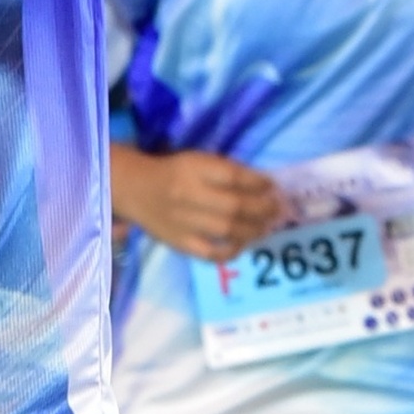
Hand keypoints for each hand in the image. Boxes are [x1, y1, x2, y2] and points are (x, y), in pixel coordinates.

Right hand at [113, 145, 280, 258]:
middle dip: (262, 209)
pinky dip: (229, 252)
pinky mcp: (179, 243)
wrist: (136, 189)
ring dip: (253, 231)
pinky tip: (242, 245)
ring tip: (266, 228)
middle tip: (277, 211)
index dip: (258, 182)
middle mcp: (188, 195)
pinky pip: (209, 253)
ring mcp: (183, 222)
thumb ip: (227, 171)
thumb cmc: (175, 173)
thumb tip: (264, 187)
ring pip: (225, 230)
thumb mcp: (198, 160)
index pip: (232, 176)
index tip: (273, 186)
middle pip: (233, 205)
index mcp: (194, 169)